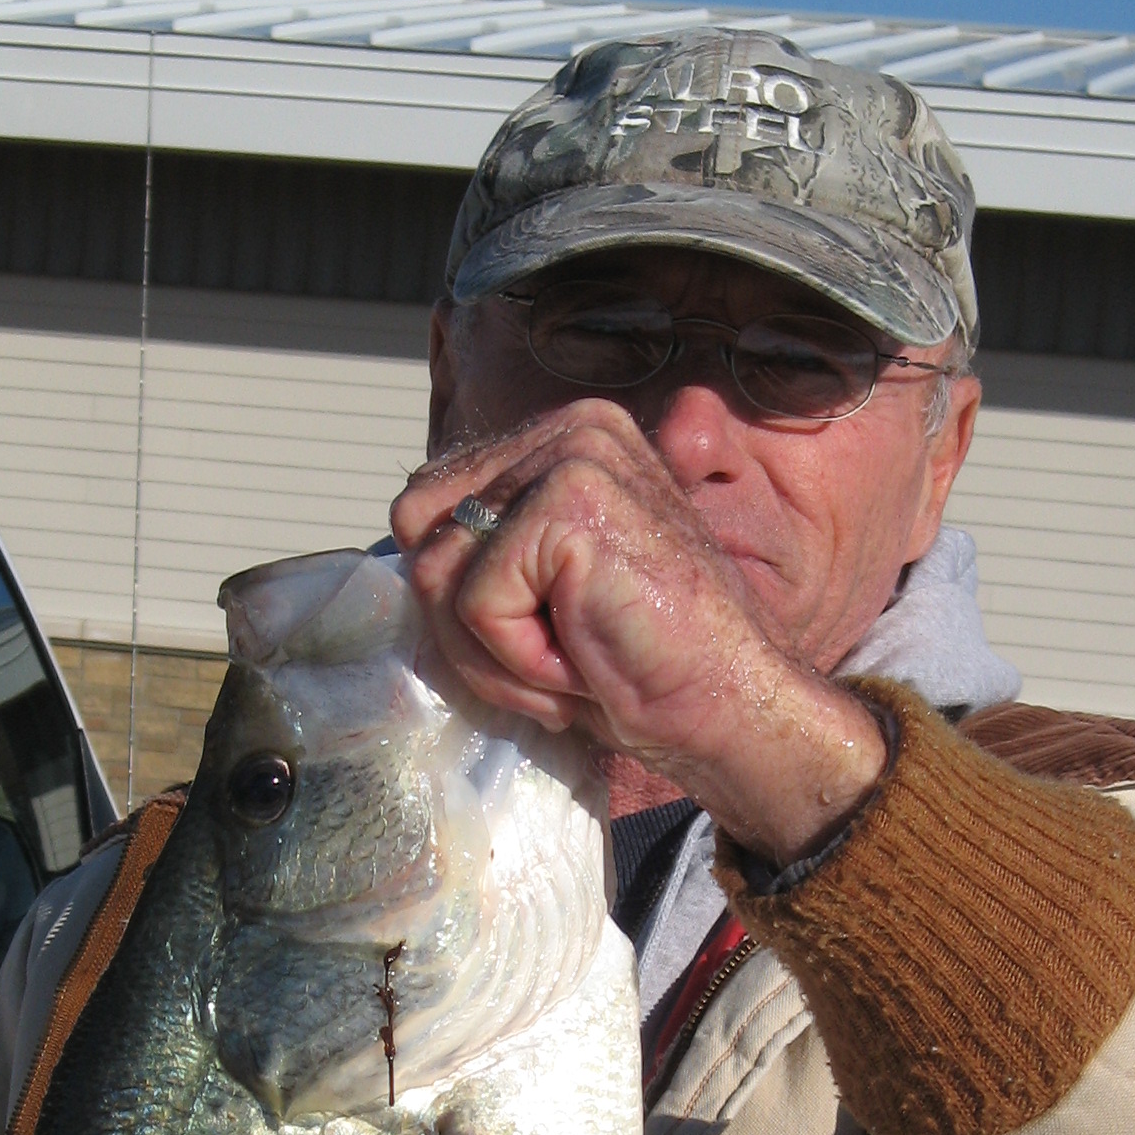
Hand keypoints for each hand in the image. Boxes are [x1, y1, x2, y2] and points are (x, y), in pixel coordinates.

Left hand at [389, 402, 887, 867]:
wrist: (729, 705)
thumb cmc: (643, 666)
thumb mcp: (547, 589)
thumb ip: (487, 548)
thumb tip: (405, 553)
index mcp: (563, 440)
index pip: (428, 507)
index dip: (463, 595)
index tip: (549, 628)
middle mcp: (567, 429)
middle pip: (416, 531)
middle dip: (464, 621)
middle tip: (558, 650)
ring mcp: (571, 456)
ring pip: (434, 572)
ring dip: (493, 649)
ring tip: (574, 654)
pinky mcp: (568, 501)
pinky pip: (474, 602)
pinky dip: (517, 658)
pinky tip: (585, 658)